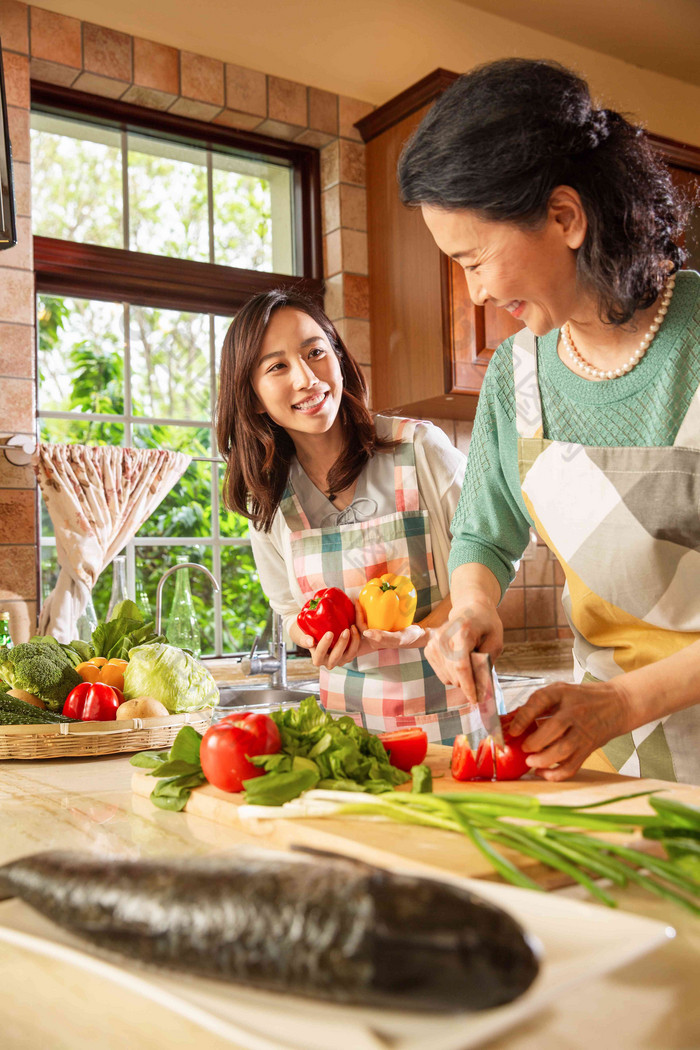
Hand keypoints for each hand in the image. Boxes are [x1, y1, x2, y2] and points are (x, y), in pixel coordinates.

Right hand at [288, 620, 361, 669]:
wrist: (315, 635)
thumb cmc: (307, 634)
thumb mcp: (302, 635)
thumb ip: (304, 639)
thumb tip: (310, 642)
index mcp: (317, 659)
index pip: (320, 653)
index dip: (325, 644)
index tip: (329, 633)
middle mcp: (329, 663)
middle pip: (337, 656)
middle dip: (342, 643)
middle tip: (346, 630)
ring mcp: (340, 661)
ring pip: (349, 655)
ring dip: (353, 642)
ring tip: (353, 628)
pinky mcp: (348, 656)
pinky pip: (355, 650)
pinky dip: (357, 641)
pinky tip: (357, 629)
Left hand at [356, 602, 425, 651]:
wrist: (419, 634)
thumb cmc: (409, 637)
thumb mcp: (398, 638)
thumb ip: (383, 637)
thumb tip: (365, 633)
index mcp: (374, 642)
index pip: (360, 627)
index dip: (357, 614)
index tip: (357, 601)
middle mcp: (374, 638)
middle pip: (360, 623)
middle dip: (357, 611)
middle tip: (357, 598)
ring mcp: (378, 632)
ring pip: (366, 620)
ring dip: (363, 611)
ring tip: (362, 598)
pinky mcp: (382, 627)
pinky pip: (373, 618)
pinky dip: (371, 610)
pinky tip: (371, 601)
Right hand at [424, 596, 502, 702]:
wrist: (469, 608)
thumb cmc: (486, 625)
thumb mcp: (496, 641)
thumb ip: (487, 663)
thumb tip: (479, 686)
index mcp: (462, 631)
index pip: (461, 665)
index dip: (468, 685)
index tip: (475, 700)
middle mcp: (442, 637)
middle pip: (454, 675)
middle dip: (470, 682)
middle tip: (481, 673)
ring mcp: (433, 643)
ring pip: (448, 678)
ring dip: (461, 678)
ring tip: (469, 660)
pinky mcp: (428, 649)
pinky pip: (442, 675)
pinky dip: (453, 674)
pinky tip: (459, 660)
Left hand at [507, 680, 630, 780]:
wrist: (617, 705)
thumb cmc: (582, 698)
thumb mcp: (560, 691)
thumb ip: (537, 704)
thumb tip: (509, 721)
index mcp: (563, 693)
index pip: (540, 701)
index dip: (523, 716)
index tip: (513, 730)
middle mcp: (575, 712)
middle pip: (554, 729)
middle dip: (534, 742)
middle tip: (523, 748)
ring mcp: (583, 732)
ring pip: (563, 750)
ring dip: (544, 759)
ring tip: (530, 762)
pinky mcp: (588, 748)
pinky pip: (572, 766)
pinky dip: (555, 774)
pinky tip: (542, 772)